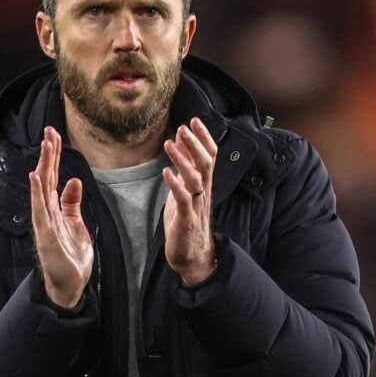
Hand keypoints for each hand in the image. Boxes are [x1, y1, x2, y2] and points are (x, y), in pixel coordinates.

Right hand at [29, 127, 93, 307]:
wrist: (71, 285)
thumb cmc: (71, 256)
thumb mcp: (76, 224)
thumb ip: (72, 203)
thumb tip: (74, 180)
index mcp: (55, 209)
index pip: (53, 177)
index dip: (54, 156)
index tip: (54, 135)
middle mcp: (46, 213)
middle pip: (46, 178)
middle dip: (49, 154)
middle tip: (49, 130)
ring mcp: (44, 223)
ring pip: (42, 189)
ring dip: (43, 166)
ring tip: (45, 145)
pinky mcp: (45, 236)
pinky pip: (40, 211)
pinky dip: (37, 193)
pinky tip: (36, 176)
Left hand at [162, 117, 217, 284]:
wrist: (193, 256)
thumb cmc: (187, 221)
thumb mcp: (185, 191)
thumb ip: (185, 168)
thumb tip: (180, 143)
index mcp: (204, 185)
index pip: (210, 156)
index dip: (204, 138)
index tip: (194, 120)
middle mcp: (203, 193)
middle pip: (206, 163)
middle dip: (195, 143)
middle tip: (184, 126)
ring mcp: (196, 206)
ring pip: (194, 178)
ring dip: (183, 159)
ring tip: (170, 144)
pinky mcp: (186, 220)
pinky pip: (183, 200)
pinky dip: (175, 185)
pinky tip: (166, 172)